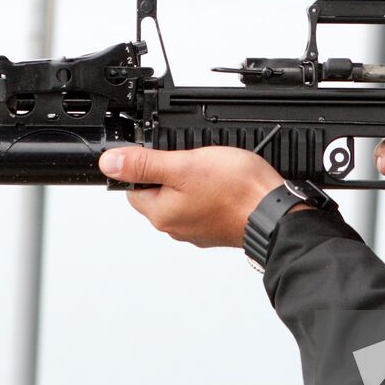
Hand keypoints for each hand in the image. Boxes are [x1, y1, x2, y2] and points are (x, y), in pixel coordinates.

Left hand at [98, 145, 285, 247]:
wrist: (276, 213)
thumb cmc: (236, 190)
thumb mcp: (184, 165)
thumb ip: (144, 164)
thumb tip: (109, 164)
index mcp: (161, 213)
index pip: (133, 186)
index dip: (146, 165)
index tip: (167, 155)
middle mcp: (175, 227)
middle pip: (158, 191)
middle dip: (172, 172)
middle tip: (195, 160)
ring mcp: (197, 230)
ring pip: (183, 197)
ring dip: (193, 182)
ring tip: (214, 171)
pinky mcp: (217, 228)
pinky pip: (204, 205)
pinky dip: (212, 193)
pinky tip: (226, 184)